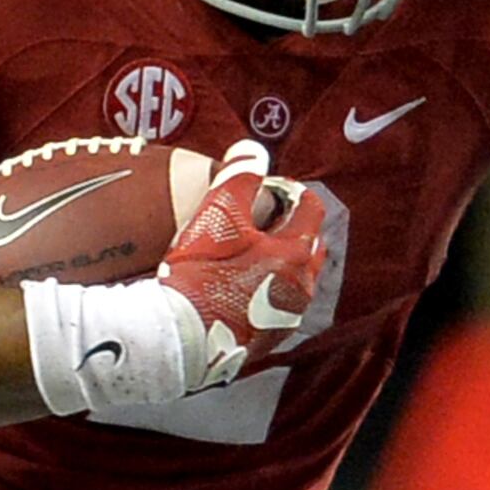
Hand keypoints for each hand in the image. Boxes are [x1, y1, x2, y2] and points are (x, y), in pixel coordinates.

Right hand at [158, 138, 344, 378]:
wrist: (179, 339)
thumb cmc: (200, 275)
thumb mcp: (218, 215)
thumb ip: (239, 177)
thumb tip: (252, 149)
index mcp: (296, 254)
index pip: (310, 209)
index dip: (287, 192)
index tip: (262, 190)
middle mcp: (300, 288)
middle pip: (307, 246)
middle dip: (288, 228)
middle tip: (254, 220)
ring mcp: (285, 318)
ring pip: (292, 278)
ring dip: (276, 262)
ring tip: (243, 255)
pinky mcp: (265, 340)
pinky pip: (273, 307)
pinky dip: (262, 291)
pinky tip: (234, 289)